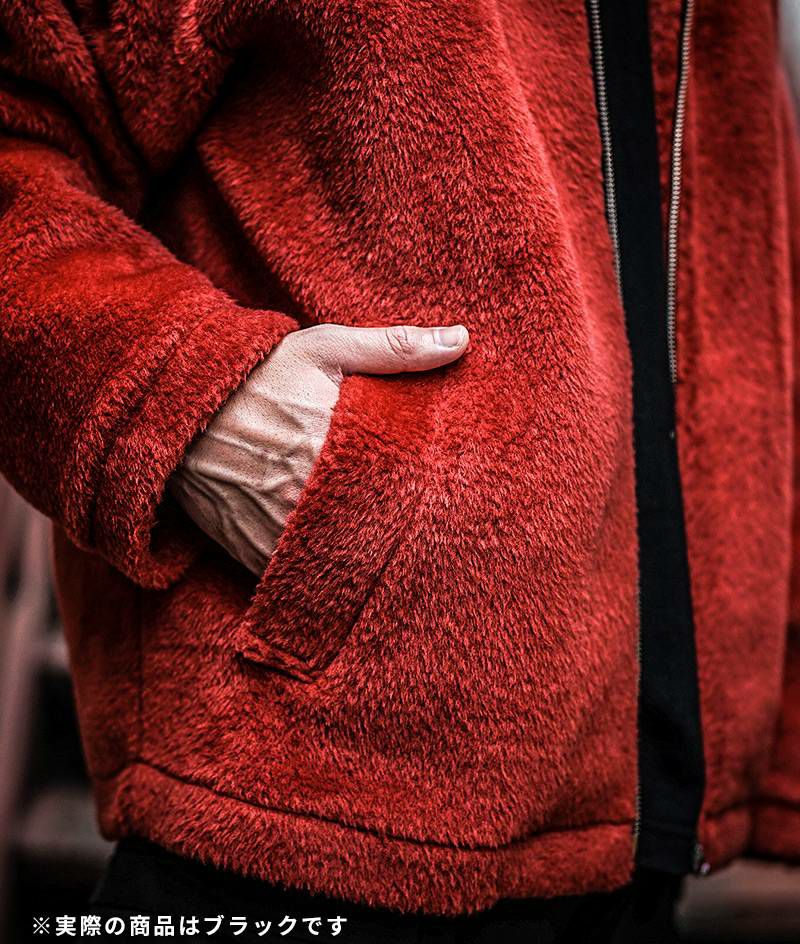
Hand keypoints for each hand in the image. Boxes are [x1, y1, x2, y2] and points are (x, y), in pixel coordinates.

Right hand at [168, 323, 468, 574]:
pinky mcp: (249, 548)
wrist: (179, 400)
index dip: (424, 499)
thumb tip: (462, 340)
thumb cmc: (260, 371)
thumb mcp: (326, 347)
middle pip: (372, 532)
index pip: (399, 490)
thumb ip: (395, 347)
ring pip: (337, 562)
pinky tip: (341, 567)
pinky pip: (295, 577)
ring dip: (361, 559)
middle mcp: (304, 496)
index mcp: (333, 447)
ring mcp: (274, 528)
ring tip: (388, 555)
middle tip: (429, 535)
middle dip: (397, 533)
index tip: (445, 498)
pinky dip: (318, 576)